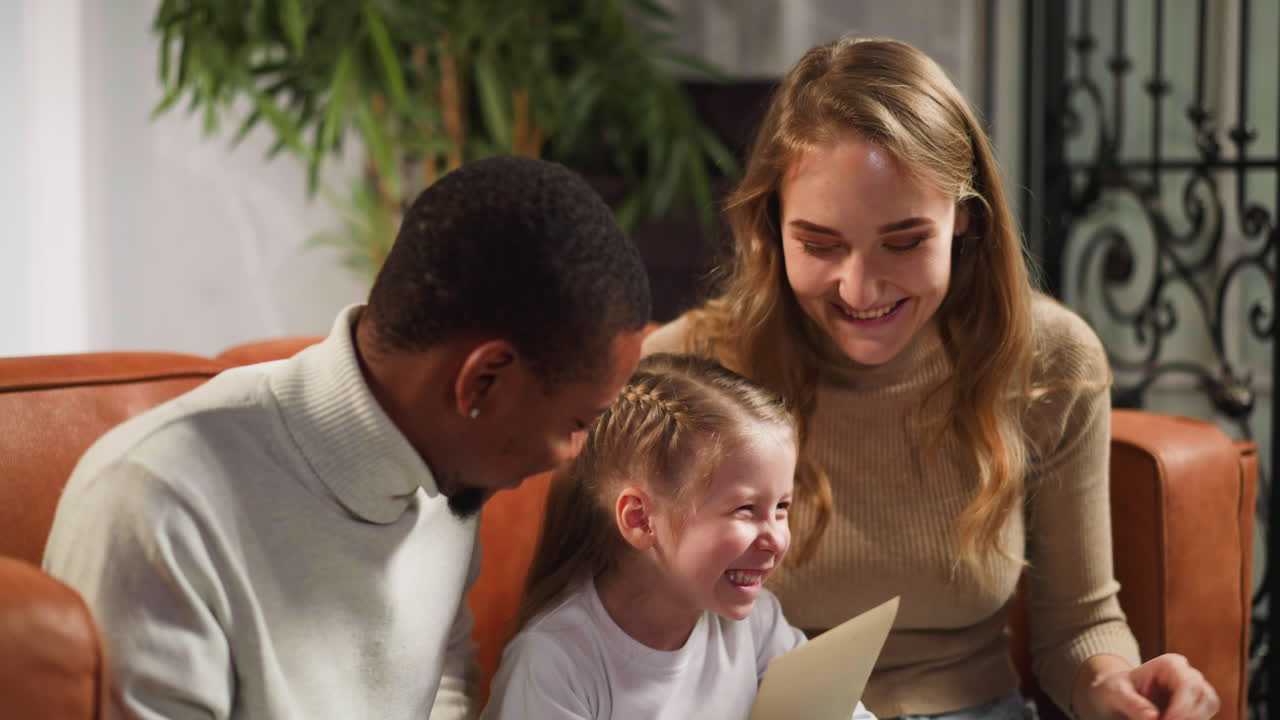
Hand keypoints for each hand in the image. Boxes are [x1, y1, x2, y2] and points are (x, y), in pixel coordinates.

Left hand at [1078, 653, 1219, 719]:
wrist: (1116, 697)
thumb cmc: (1115, 690)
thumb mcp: (1115, 694)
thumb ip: (1131, 703)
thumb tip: (1153, 717)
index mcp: (1169, 665)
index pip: (1189, 684)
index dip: (1182, 707)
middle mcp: (1187, 675)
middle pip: (1206, 697)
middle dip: (1189, 717)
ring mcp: (1195, 692)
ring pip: (1209, 707)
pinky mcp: (1196, 708)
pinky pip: (1203, 717)